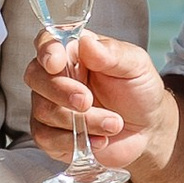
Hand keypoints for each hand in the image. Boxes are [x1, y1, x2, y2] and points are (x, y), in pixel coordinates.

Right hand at [26, 33, 171, 180]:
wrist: (147, 129)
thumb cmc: (138, 90)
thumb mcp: (135, 66)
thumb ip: (112, 53)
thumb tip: (87, 43)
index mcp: (74, 51)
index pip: (47, 42)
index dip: (46, 50)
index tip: (56, 63)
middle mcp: (56, 76)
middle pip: (36, 77)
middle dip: (60, 91)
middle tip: (88, 101)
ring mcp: (50, 106)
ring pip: (44, 110)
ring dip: (81, 120)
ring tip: (114, 123)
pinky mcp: (51, 135)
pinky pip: (46, 138)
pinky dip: (73, 141)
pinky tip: (99, 140)